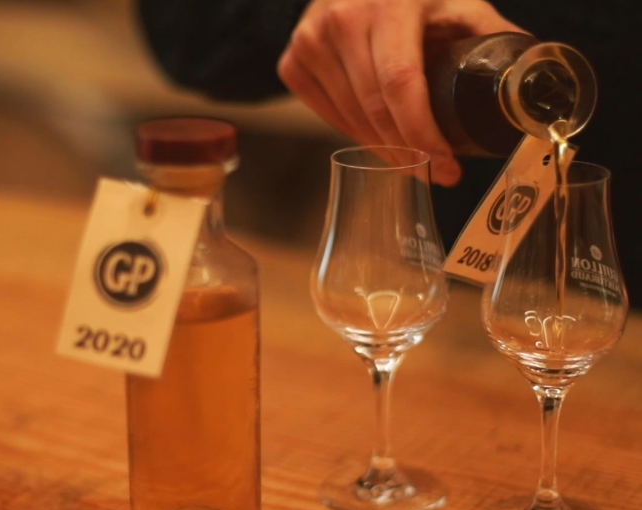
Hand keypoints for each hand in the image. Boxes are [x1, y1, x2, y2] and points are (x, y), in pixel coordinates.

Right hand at [278, 0, 524, 185]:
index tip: (445, 167)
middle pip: (375, 108)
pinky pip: (327, 114)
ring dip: (383, 148)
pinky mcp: (293, 60)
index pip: (400, 84)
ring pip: (350, 118)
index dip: (422, 134)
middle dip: (408, 151)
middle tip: (434, 174)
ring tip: (412, 162)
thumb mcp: (457, 1)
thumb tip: (534, 83)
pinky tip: (378, 138)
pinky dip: (355, 132)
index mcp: (389, 4)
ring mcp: (310, 40)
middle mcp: (341, 19)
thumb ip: (492, 35)